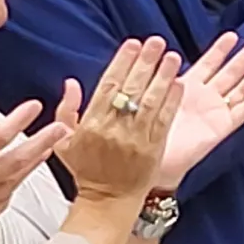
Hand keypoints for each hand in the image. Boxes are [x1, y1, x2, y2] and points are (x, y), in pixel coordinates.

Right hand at [53, 40, 177, 200]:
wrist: (108, 201)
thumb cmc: (86, 170)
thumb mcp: (64, 141)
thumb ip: (66, 109)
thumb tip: (71, 82)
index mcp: (92, 124)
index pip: (108, 86)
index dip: (122, 62)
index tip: (132, 44)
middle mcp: (115, 129)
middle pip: (132, 89)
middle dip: (145, 63)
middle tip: (156, 42)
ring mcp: (137, 139)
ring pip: (151, 102)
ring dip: (163, 77)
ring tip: (172, 57)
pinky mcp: (155, 148)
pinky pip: (164, 120)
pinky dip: (172, 101)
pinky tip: (179, 84)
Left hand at [154, 34, 243, 190]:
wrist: (150, 162)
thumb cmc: (145, 131)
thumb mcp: (148, 96)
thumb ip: (155, 76)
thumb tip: (151, 53)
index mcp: (186, 87)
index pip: (208, 63)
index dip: (220, 50)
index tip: (232, 35)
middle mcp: (205, 98)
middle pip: (231, 72)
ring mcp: (215, 112)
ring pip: (241, 89)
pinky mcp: (222, 128)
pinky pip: (243, 112)